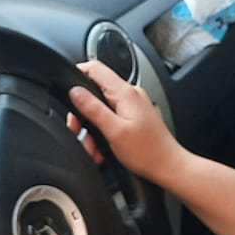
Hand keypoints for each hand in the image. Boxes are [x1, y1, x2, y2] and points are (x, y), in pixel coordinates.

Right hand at [66, 60, 188, 182]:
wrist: (168, 166)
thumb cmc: (147, 152)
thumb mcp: (114, 131)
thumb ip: (93, 109)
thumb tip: (75, 92)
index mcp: (126, 93)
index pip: (96, 68)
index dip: (77, 74)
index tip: (65, 90)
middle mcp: (131, 94)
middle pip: (95, 91)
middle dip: (82, 112)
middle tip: (78, 130)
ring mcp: (133, 105)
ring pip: (101, 108)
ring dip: (92, 128)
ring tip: (93, 147)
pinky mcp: (134, 116)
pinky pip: (111, 117)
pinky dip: (103, 132)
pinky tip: (102, 148)